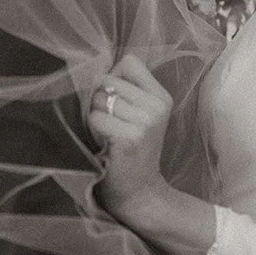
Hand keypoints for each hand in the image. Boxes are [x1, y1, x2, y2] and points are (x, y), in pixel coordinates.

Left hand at [88, 54, 173, 221]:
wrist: (139, 192)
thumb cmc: (132, 151)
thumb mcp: (141, 116)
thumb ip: (126, 90)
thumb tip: (94, 71)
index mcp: (161, 97)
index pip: (129, 62)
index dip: (114, 77)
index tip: (116, 101)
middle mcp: (157, 107)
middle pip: (109, 80)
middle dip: (100, 99)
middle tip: (112, 124)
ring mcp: (145, 122)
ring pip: (99, 99)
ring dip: (95, 116)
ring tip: (108, 134)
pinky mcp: (129, 138)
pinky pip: (96, 119)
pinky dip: (93, 130)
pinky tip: (105, 144)